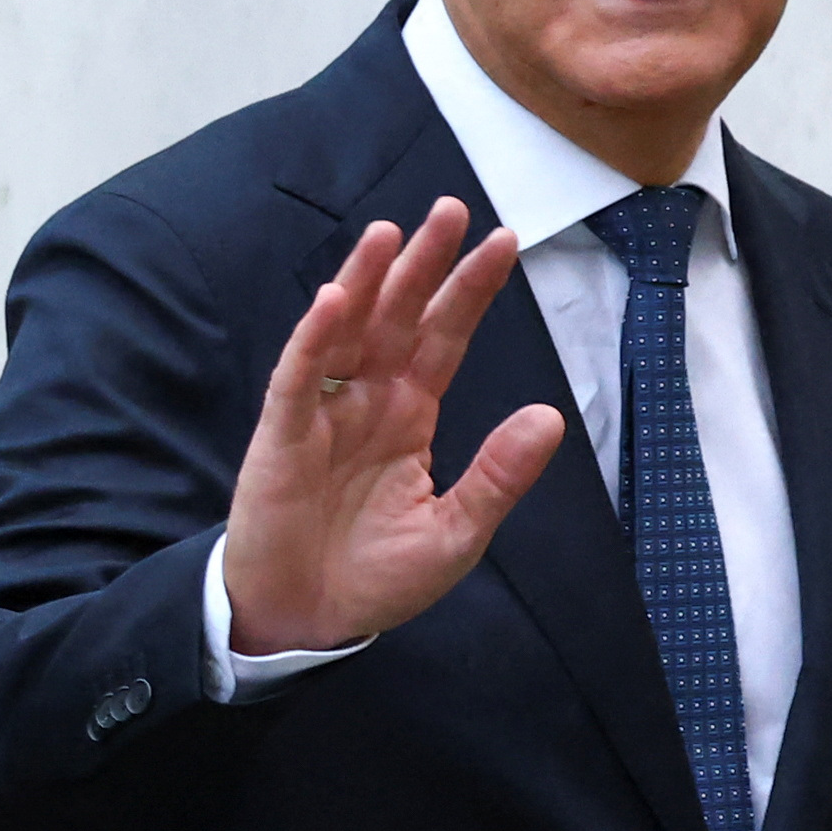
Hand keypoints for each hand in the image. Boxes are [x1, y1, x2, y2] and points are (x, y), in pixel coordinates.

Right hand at [219, 200, 562, 655]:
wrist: (305, 620)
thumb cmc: (373, 579)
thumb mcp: (455, 534)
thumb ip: (498, 477)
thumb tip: (549, 416)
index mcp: (409, 417)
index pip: (445, 338)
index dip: (470, 291)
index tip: (503, 241)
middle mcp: (367, 402)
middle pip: (398, 318)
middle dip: (422, 264)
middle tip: (450, 210)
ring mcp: (321, 415)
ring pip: (346, 333)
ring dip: (364, 283)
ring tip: (389, 233)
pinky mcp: (281, 438)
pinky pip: (298, 380)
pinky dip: (313, 340)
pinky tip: (332, 302)